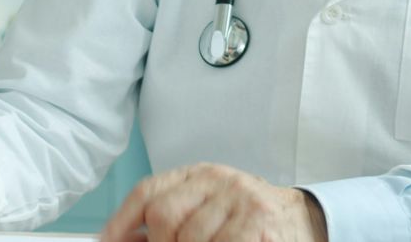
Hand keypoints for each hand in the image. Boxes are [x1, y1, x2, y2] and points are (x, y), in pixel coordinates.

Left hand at [101, 163, 326, 241]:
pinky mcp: (258, 218)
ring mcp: (239, 197)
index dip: (122, 220)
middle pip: (163, 214)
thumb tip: (125, 240)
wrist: (304, 219)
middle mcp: (217, 179)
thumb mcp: (207, 212)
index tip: (107, 241)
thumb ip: (171, 223)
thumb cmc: (247, 220)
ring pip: (190, 237)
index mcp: (197, 175)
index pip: (148, 191)